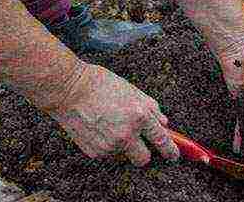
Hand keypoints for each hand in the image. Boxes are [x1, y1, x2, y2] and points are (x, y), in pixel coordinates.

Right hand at [45, 63, 179, 166]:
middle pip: (144, 159)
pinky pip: (108, 153)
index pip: (161, 140)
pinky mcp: (94, 151)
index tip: (174, 156)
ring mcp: (109, 145)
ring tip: (112, 125)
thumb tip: (164, 123)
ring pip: (124, 155)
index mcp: (140, 116)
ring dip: (124, 146)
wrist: (69, 89)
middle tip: (140, 142)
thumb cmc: (101, 84)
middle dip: (145, 153)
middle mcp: (126, 134)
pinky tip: (100, 127)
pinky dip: (108, 145)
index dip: (171, 150)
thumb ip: (152, 108)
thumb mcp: (133, 91)